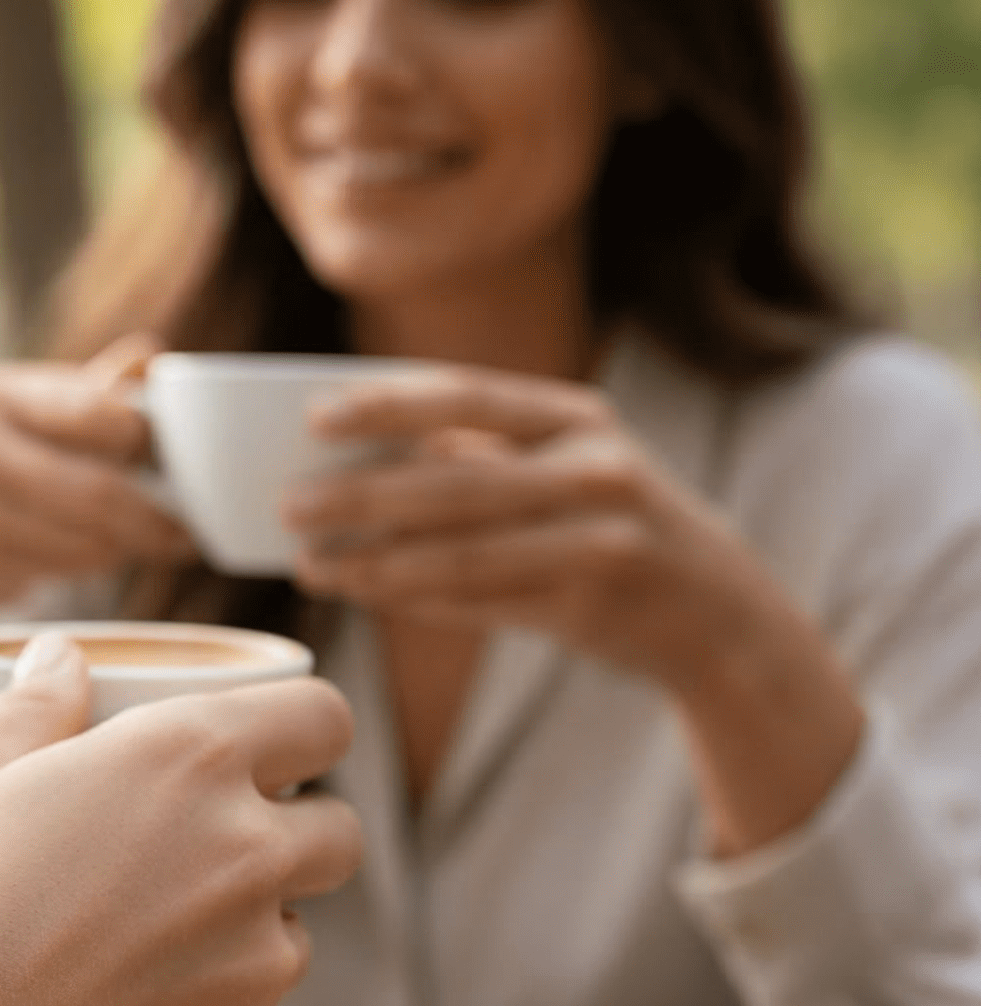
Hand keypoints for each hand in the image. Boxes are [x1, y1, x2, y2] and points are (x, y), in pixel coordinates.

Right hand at [0, 337, 192, 755]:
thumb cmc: (4, 492)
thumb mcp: (43, 435)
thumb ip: (96, 399)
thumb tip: (154, 355)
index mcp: (1, 393)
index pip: (107, 414)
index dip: (158, 447)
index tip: (193, 473)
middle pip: (98, 486)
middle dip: (153, 515)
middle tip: (189, 537)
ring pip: (81, 537)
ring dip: (124, 549)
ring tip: (148, 549)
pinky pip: (51, 572)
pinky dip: (85, 571)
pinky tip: (96, 564)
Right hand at [0, 634, 360, 1005]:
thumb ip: (34, 710)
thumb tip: (65, 660)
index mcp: (187, 759)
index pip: (322, 718)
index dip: (296, 727)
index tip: (262, 745)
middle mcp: (247, 855)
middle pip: (336, 831)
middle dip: (289, 830)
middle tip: (197, 846)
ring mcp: (254, 966)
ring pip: (295, 932)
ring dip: (246, 926)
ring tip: (135, 941)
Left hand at [284, 368, 763, 691]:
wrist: (716, 608)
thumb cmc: (609, 523)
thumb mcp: (564, 465)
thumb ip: (480, 456)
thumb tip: (361, 454)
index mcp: (577, 416)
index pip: (470, 396)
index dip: (390, 404)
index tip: (315, 418)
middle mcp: (596, 467)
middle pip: (457, 481)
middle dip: (364, 495)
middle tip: (289, 508)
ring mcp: (601, 537)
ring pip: (464, 553)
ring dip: (377, 561)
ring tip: (311, 565)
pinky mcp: (592, 603)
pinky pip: (483, 602)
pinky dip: (415, 599)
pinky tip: (363, 593)